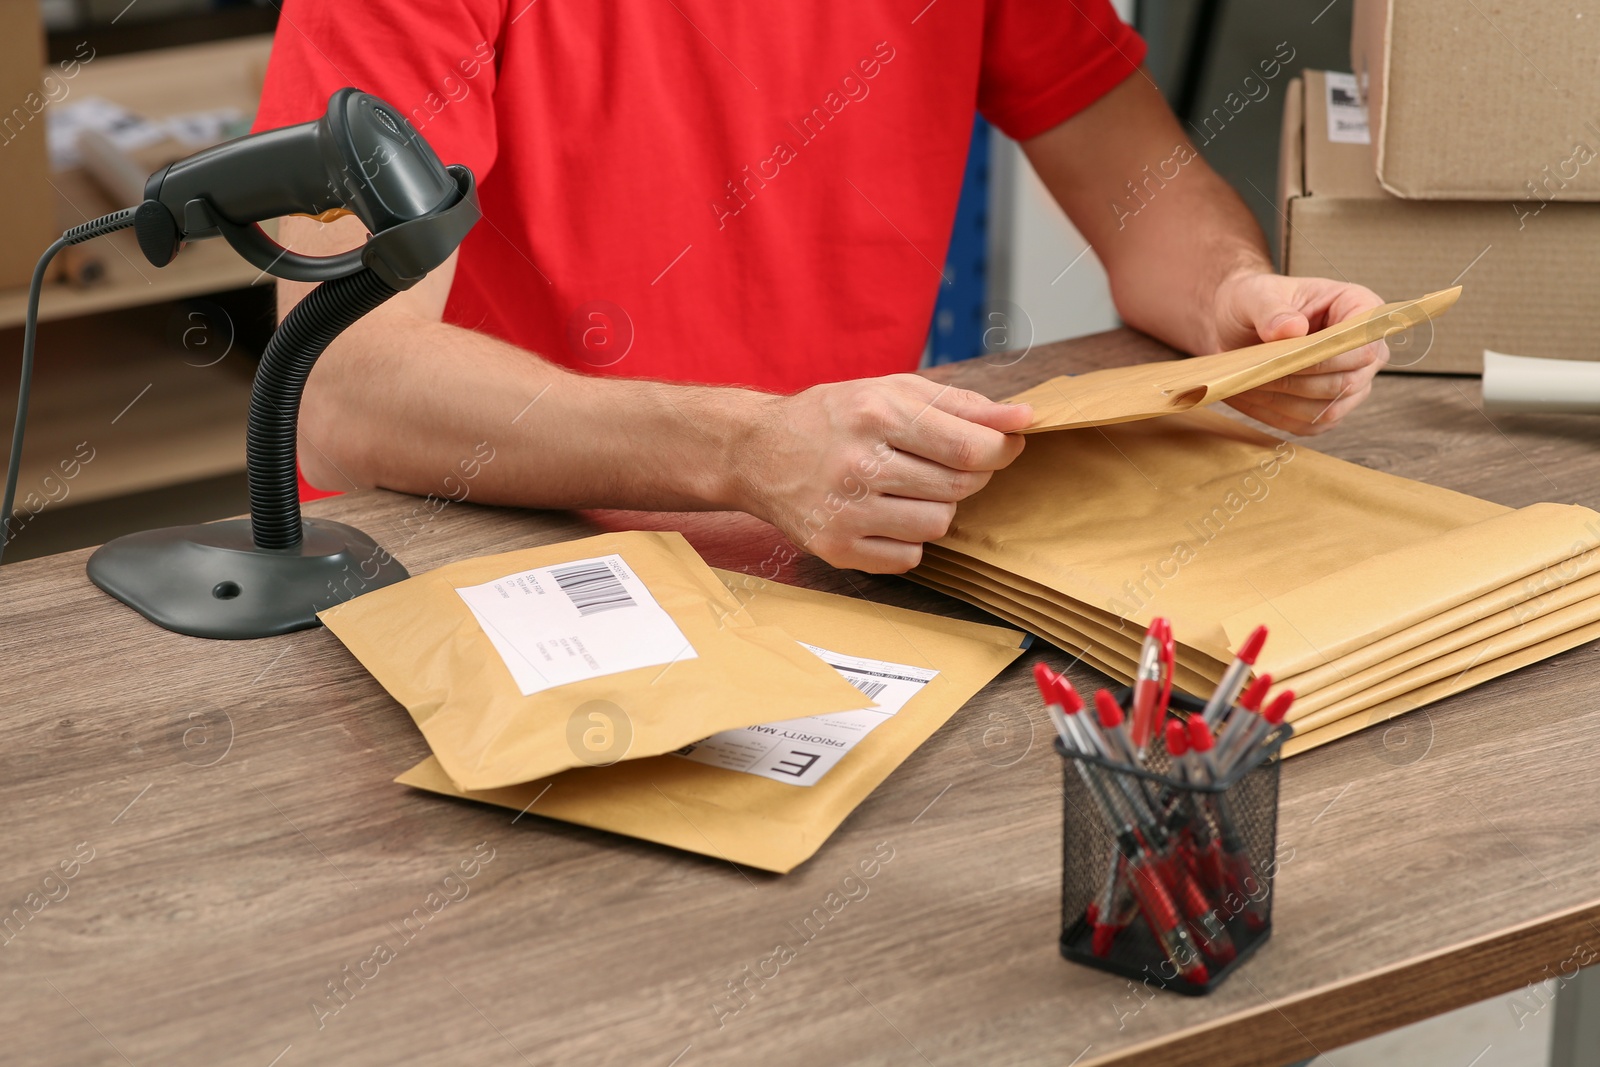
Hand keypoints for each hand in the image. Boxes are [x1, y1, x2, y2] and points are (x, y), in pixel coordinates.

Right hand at [735, 374, 1031, 572]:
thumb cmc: (833, 417)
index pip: (967, 446)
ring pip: (938, 525)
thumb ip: (962, 404)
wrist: (757, 452)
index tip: (1005, 445)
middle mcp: (858, 464)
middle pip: (958, 487)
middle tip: (951, 462)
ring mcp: (846, 512)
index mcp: (876, 414)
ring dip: (938, 508)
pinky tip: (886, 514)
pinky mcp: (836, 547)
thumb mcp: (892, 390)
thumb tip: (1022, 419)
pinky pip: (909, 557)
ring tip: (910, 488)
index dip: (1000, 449)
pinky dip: (909, 538)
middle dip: (969, 475)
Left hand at [1210, 271, 1387, 435]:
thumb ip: (1271, 309)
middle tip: (1259, 370)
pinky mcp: (1327, 408)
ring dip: (1285, 401)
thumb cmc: (1252, 301)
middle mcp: (1363, 348)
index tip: (1290, 354)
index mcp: (1358, 306)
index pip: (1365, 342)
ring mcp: (1350, 382)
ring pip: (1330, 409)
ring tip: (1250, 382)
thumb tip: (1291, 329)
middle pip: (1350, 381)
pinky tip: (1252, 397)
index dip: (1332, 354)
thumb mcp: (1253, 295)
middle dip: (1300, 380)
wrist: (1234, 325)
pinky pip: (1310, 424)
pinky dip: (1277, 415)